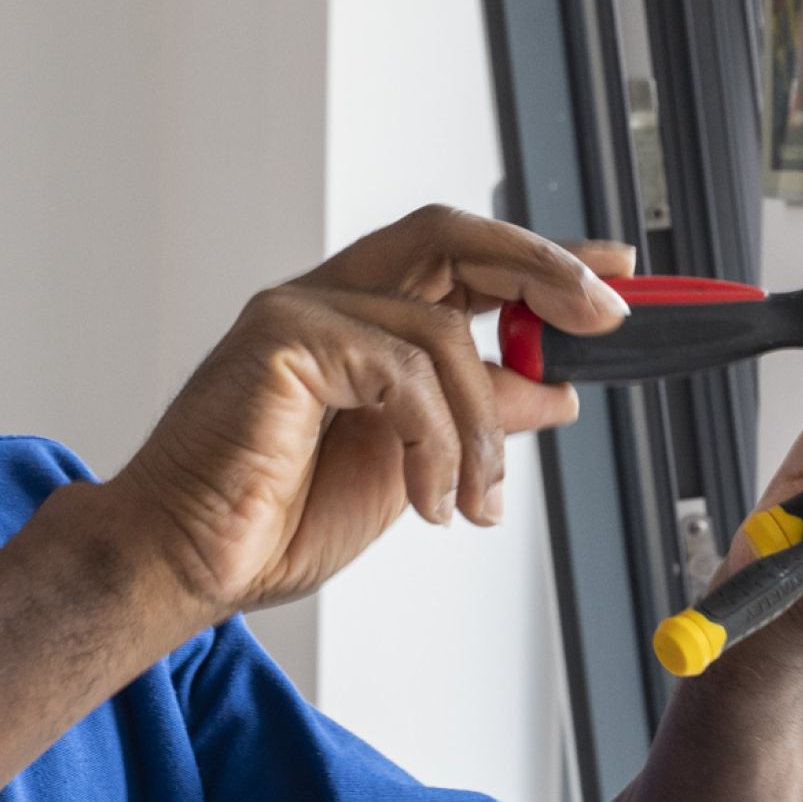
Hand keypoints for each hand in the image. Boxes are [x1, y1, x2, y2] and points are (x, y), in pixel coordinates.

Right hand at [106, 205, 631, 616]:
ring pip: (442, 331)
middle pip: (453, 239)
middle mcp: (327, 300)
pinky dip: (435, 442)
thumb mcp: (412, 468)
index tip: (615, 271)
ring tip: (474, 504)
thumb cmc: (272, 520)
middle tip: (605, 316)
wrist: (187, 562)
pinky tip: (424, 498)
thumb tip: (554, 392)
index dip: (542, 257)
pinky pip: (403, 371)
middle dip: (544, 269)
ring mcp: (301, 312)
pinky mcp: (284, 340)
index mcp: (356, 322)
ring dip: (483, 429)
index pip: (461, 259)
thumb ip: (474, 419)